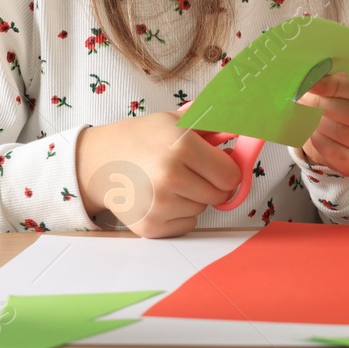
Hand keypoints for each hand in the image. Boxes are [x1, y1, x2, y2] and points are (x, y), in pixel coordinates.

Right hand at [74, 112, 242, 237]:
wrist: (98, 162)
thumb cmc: (140, 139)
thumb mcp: (176, 121)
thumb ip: (215, 126)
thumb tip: (251, 128)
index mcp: (180, 146)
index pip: (230, 175)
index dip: (226, 169)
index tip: (217, 164)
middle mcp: (170, 177)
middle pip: (220, 195)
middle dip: (211, 184)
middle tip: (188, 171)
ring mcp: (159, 205)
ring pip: (202, 209)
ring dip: (192, 198)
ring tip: (167, 182)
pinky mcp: (150, 226)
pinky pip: (187, 225)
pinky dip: (179, 215)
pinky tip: (159, 198)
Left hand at [296, 71, 348, 176]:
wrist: (347, 132)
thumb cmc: (345, 103)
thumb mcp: (342, 89)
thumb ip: (333, 82)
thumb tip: (313, 78)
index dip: (332, 86)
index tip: (311, 83)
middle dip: (323, 106)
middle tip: (304, 100)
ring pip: (344, 133)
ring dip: (319, 123)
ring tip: (307, 116)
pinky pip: (338, 155)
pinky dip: (320, 142)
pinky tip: (313, 133)